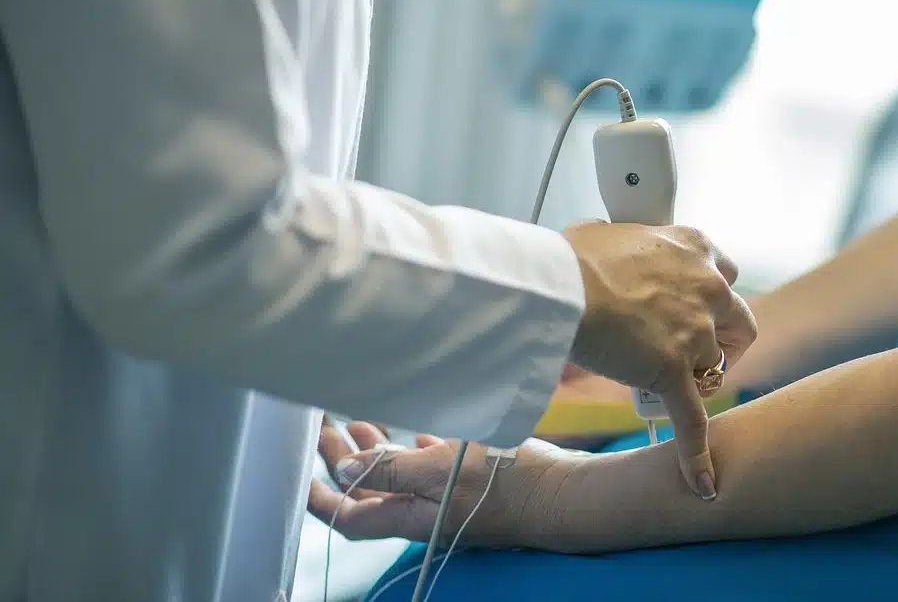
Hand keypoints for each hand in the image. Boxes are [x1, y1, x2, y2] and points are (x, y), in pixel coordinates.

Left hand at [308, 418, 578, 549]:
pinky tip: (412, 421)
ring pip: (400, 474)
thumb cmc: (505, 484)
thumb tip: (343, 468)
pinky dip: (416, 443)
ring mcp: (447, 495)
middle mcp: (423, 509)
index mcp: (409, 515)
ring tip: (357, 418)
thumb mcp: (441, 470)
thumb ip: (391, 467)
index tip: (299, 474)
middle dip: (342, 461)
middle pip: (370, 490)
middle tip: (324, 427)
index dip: (320, 499)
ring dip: (376, 449)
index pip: (350, 515)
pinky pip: (432, 463)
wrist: (563, 493)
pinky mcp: (471, 478)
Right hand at [562, 222, 756, 498]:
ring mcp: (695, 332)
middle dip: (724, 341)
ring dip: (700, 379)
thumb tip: (606, 254)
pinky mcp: (675, 371)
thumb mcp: (608, 235)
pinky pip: (692, 420)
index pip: (724, 272)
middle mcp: (706, 287)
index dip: (710, 296)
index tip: (693, 306)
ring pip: (716, 368)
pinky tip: (702, 482)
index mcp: (693, 247)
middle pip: (740, 322)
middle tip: (696, 353)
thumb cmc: (572, 258)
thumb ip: (626, 247)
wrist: (560, 285)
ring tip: (672, 387)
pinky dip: (696, 454)